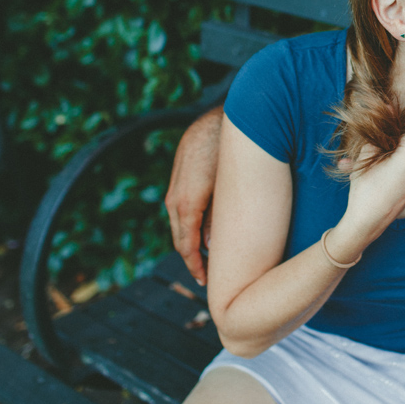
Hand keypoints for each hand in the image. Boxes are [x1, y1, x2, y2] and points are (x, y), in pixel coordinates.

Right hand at [165, 107, 222, 284]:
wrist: (218, 121)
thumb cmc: (229, 156)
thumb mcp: (228, 189)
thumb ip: (219, 218)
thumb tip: (213, 246)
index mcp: (187, 205)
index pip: (187, 247)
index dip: (196, 267)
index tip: (207, 283)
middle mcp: (175, 199)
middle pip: (181, 239)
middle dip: (194, 259)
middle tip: (209, 277)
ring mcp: (175, 189)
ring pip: (180, 225)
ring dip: (192, 242)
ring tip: (209, 258)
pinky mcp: (180, 180)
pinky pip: (182, 211)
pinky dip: (191, 225)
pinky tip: (206, 230)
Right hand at [328, 136, 404, 258]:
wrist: (369, 222)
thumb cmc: (366, 189)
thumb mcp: (365, 156)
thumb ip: (374, 138)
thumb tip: (378, 129)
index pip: (398, 132)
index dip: (383, 135)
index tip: (371, 141)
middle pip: (403, 144)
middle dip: (385, 147)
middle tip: (368, 154)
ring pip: (403, 157)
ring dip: (386, 159)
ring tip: (368, 167)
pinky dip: (392, 169)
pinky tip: (376, 174)